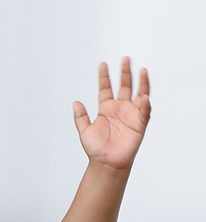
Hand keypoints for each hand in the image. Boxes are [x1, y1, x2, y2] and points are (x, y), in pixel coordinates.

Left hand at [74, 57, 150, 173]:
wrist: (106, 162)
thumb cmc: (96, 148)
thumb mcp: (84, 130)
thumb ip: (80, 116)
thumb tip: (75, 102)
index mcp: (106, 109)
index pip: (106, 88)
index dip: (104, 77)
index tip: (102, 64)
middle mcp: (119, 109)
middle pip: (124, 86)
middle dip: (125, 73)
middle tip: (125, 59)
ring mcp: (130, 115)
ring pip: (139, 94)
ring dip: (142, 83)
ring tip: (142, 70)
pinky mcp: (139, 124)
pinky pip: (144, 112)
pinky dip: (145, 105)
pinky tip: (144, 97)